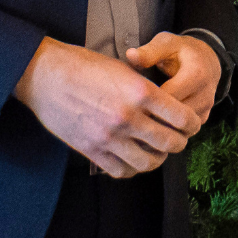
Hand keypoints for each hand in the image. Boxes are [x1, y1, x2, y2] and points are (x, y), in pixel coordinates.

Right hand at [13, 37, 203, 177]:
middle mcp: (128, 117)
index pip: (182, 117)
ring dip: (158, 158)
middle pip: (170, 143)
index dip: (192, 123)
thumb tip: (167, 105)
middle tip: (178, 139)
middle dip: (180, 142)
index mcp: (141, 92)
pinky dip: (133, 168)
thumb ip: (147, 89)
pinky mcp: (92, 151)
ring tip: (157, 151)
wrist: (45, 76)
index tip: (192, 124)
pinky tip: (133, 158)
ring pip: (148, 162)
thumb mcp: (123, 68)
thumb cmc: (84, 66)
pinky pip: (122, 171)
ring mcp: (109, 137)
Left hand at [126, 32, 221, 123]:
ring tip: (137, 124)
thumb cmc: (181, 51)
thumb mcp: (167, 44)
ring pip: (179, 128)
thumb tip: (130, 55)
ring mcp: (206, 109)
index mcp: (196, 75)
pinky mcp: (203, 119)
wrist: (208, 60)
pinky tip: (150, 127)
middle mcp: (205, 95)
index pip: (168, 97)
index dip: (146, 101)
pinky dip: (168, 131)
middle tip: (128, 118)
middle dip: (151, 117)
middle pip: (174, 116)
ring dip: (159, 128)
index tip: (128, 101)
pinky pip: (184, 132)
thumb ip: (150, 51)